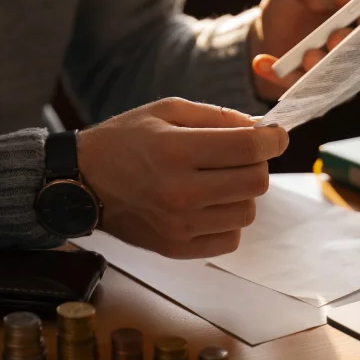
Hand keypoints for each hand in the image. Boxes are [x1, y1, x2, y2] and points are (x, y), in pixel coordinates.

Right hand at [77, 98, 287, 258]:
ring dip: (243, 192)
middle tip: (241, 154)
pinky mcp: (176, 248)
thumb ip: (217, 117)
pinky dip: (228, 218)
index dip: (273, 139)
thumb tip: (262, 129)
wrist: (83, 182)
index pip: (248, 149)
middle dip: (258, 163)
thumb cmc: (125, 139)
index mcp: (176, 151)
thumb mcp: (166, 110)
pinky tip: (208, 203)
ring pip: (248, 211)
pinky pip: (230, 238)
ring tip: (219, 179)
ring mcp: (179, 226)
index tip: (276, 135)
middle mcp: (180, 192)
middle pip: (256, 182)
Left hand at [248, 0, 359, 100]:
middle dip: (353, 46)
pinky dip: (281, 77)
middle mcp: (357, 45)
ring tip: (303, 57)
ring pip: (340, 76)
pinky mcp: (316, 91)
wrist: (263, 35)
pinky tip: (262, 63)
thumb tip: (325, 1)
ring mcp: (339, 71)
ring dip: (322, 68)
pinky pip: (304, 89)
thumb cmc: (289, 4)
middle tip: (333, 40)